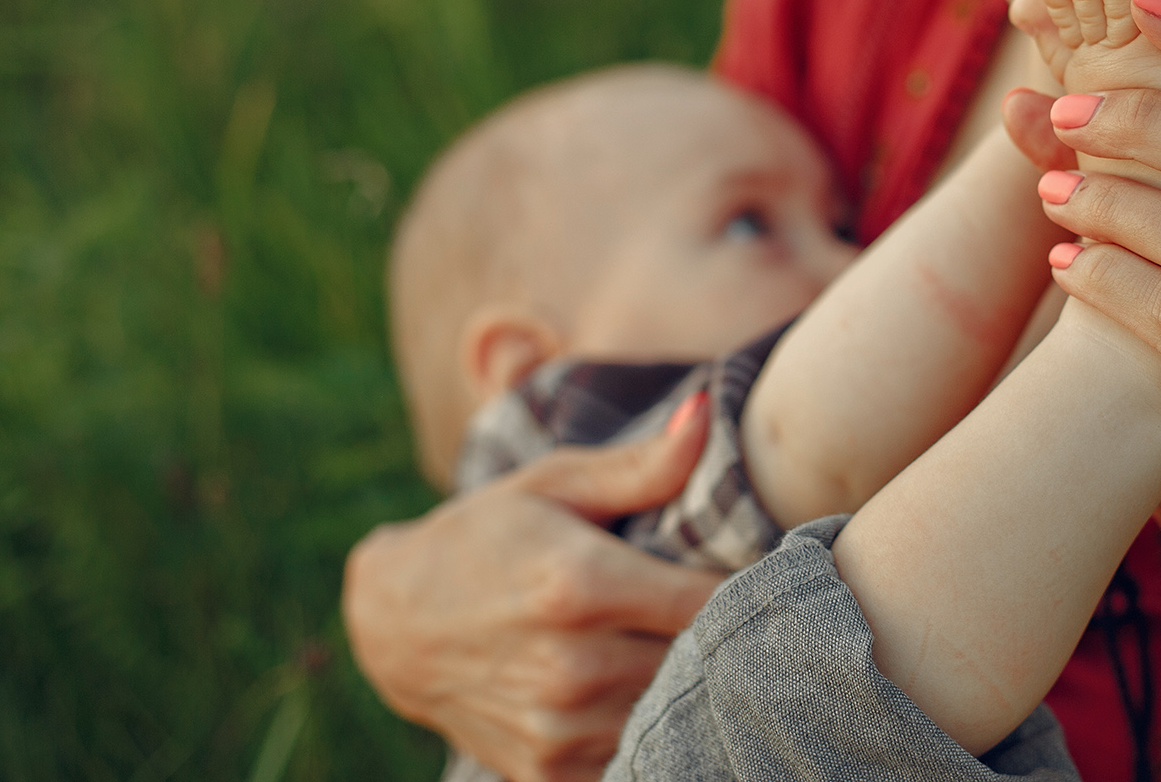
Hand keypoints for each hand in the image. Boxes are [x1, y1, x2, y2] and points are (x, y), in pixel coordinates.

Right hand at [342, 403, 722, 781]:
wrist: (394, 624)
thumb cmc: (485, 536)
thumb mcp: (554, 483)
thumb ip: (643, 465)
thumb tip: (708, 415)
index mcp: (581, 585)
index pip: (712, 602)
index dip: (752, 588)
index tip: (767, 572)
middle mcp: (572, 666)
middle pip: (703, 662)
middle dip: (727, 635)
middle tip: (739, 608)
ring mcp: (560, 729)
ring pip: (676, 713)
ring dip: (691, 683)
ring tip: (684, 643)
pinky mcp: (549, 773)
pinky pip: (637, 756)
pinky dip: (652, 726)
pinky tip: (643, 686)